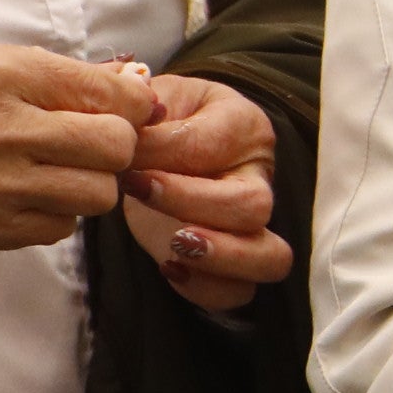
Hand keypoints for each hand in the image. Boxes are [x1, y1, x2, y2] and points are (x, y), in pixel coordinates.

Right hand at [0, 43, 147, 329]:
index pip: (117, 94)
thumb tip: (131, 82)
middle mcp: (9, 129)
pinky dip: (55, 215)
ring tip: (53, 170)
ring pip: (99, 194)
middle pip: (118, 147)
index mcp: (7, 74)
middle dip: (115, 145)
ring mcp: (1, 185)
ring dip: (88, 183)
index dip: (132, 104)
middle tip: (86, 142)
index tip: (122, 108)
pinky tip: (23, 196)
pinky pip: (62, 228)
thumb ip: (54, 74)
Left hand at [114, 70, 292, 310]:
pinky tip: (168, 267)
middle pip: (255, 204)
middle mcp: (259, 177)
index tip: (123, 159)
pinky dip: (204, 289)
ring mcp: (253, 225)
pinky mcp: (232, 260)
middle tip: (142, 192)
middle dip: (193, 203)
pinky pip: (239, 292)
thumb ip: (141, 109)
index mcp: (244, 126)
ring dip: (220, 256)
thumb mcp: (150, 101)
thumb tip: (132, 128)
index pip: (210, 145)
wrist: (161, 147)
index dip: (161, 155)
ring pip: (270, 257)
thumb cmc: (161, 120)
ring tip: (173, 245)